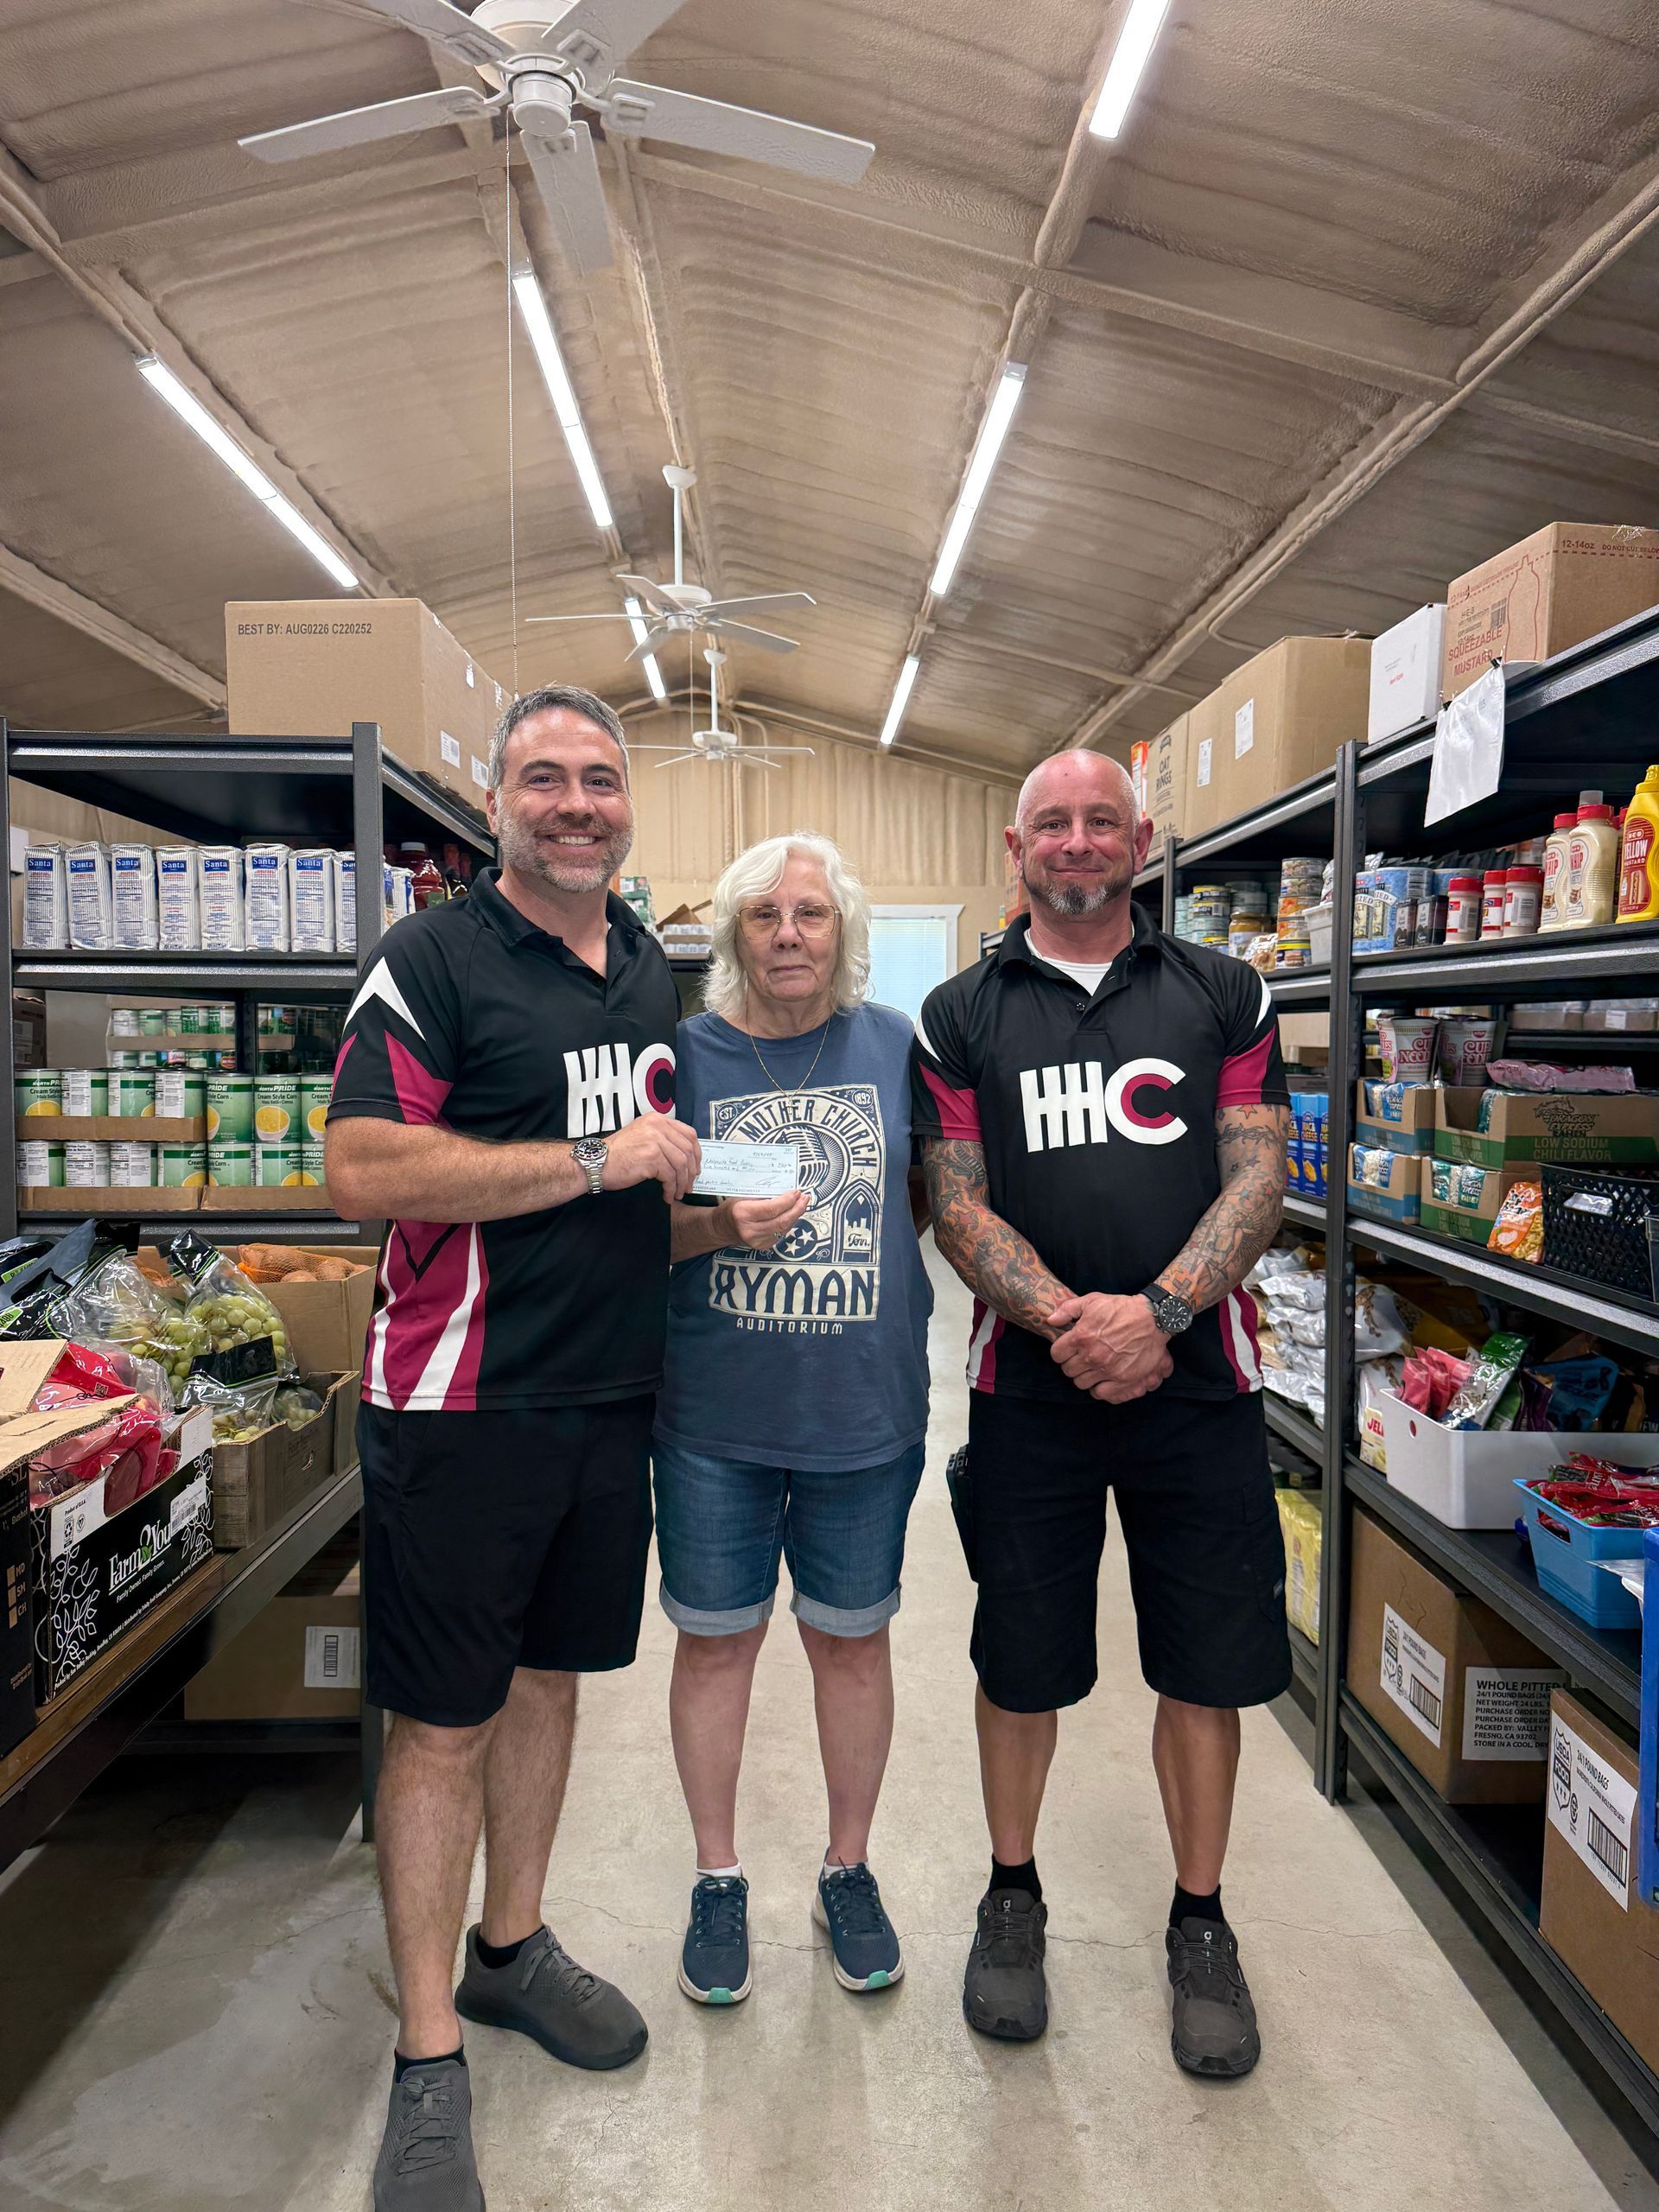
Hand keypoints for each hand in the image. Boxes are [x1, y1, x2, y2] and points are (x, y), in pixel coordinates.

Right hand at [600, 1115, 701, 1202]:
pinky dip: (671, 1189)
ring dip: (682, 1183)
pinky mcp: (651, 1157)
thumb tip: (685, 1156)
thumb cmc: (617, 1154)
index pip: (689, 1133)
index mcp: (657, 1119)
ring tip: (677, 1193)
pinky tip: (667, 1196)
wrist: (596, 1163)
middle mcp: (657, 1126)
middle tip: (688, 1186)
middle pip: (688, 1150)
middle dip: (691, 1172)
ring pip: (681, 1165)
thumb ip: (662, 1139)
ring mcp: (655, 1140)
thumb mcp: (642, 1136)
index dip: (696, 1153)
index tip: (695, 1168)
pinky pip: (670, 1176)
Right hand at [722, 1189, 809, 1250]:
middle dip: (797, 1209)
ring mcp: (757, 1241)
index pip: (772, 1209)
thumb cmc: (732, 1208)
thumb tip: (785, 1191)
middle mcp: (751, 1230)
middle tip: (805, 1198)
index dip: (787, 1201)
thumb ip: (763, 1195)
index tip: (796, 1192)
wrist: (721, 1229)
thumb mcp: (743, 1196)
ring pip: (784, 1229)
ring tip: (802, 1203)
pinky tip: (792, 1214)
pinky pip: (781, 1233)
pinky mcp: (763, 1246)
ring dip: (795, 1215)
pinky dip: (788, 1223)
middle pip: (781, 1221)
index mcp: (743, 1214)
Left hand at [1047, 1291, 1173, 1402]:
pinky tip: (1101, 1379)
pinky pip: (1100, 1393)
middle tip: (1080, 1358)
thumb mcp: (1092, 1300)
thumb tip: (1050, 1321)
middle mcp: (1092, 1355)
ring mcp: (1107, 1369)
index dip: (1060, 1352)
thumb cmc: (1121, 1308)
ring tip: (1091, 1368)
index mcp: (1081, 1337)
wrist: (1152, 1318)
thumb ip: (1067, 1310)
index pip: (1057, 1355)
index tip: (1067, 1350)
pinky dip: (1098, 1388)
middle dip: (1072, 1363)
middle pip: (1068, 1370)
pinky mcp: (1122, 1379)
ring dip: (1084, 1376)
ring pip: (1081, 1383)